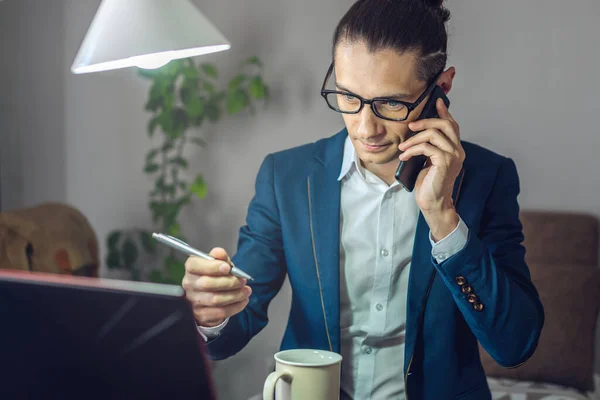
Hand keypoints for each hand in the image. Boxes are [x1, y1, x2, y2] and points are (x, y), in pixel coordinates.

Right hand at [182, 247, 251, 326]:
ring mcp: (193, 301)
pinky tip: (243, 300)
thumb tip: (219, 253)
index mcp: (191, 268)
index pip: (195, 265)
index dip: (212, 266)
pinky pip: (220, 312)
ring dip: (235, 295)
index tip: (227, 267)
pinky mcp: (201, 314)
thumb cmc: (214, 276)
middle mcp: (189, 284)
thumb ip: (220, 257)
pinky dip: (235, 306)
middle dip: (229, 282)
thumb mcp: (218, 263)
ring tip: (246, 291)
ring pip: (215, 299)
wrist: (209, 298)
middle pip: (207, 284)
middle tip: (242, 280)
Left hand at [398, 98, 464, 238]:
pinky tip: (404, 157)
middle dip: (425, 121)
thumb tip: (418, 132)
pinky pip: (426, 147)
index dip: (444, 113)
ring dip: (414, 139)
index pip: (452, 126)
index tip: (435, 102)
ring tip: (402, 147)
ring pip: (434, 134)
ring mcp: (453, 156)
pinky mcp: (445, 162)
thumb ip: (428, 147)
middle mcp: (458, 151)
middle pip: (445, 125)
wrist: (433, 203)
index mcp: (455, 149)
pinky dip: (412, 150)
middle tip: (410, 126)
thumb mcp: (427, 161)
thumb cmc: (429, 184)